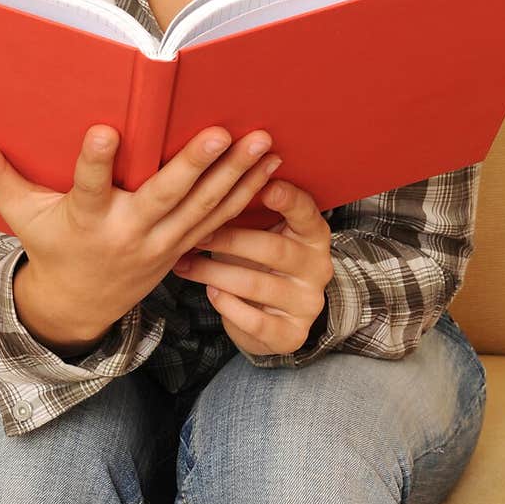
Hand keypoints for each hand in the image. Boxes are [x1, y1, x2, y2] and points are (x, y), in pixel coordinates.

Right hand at [0, 124, 282, 346]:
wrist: (82, 305)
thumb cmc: (50, 246)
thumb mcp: (21, 215)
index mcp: (86, 221)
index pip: (89, 188)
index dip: (96, 162)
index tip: (105, 129)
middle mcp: (128, 234)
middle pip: (164, 199)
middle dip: (194, 166)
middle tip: (220, 132)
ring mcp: (162, 244)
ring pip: (204, 208)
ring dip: (237, 175)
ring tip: (263, 141)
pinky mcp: (184, 246)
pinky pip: (221, 220)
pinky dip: (248, 194)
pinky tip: (272, 166)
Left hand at [172, 180, 333, 355]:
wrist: (273, 313)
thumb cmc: (257, 257)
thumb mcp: (261, 230)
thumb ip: (248, 205)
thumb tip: (210, 169)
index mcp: (313, 234)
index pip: (306, 212)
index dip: (288, 200)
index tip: (266, 187)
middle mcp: (318, 267)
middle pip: (274, 249)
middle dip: (231, 241)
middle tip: (197, 235)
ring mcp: (307, 302)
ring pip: (258, 285)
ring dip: (216, 273)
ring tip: (186, 263)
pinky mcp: (291, 334)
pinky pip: (256, 320)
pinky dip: (228, 306)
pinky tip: (209, 292)